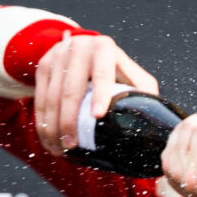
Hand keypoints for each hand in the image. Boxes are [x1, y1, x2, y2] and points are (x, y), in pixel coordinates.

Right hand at [33, 31, 158, 155]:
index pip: (102, 73)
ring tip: (59, 150)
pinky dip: (42, 121)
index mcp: (105, 48)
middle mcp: (80, 46)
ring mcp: (59, 54)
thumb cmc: (118, 73)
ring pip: (51, 96)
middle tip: (72, 146)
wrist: (86, 51)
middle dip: (70, 121)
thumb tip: (157, 126)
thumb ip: (144, 94)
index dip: (100, 94)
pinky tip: (48, 139)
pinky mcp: (44, 64)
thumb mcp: (134, 78)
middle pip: (71, 89)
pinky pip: (39, 97)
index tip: (97, 116)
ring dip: (52, 127)